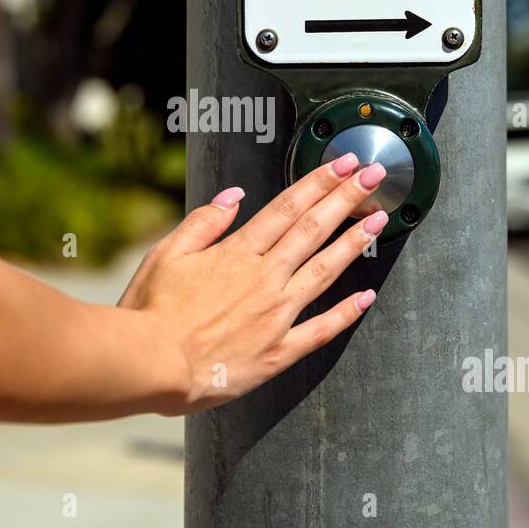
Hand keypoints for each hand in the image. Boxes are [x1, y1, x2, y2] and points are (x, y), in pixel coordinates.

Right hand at [119, 153, 387, 413]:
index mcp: (236, 253)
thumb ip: (204, 223)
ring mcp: (275, 315)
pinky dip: (346, 313)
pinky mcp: (278, 352)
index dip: (318, 182)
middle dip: (345, 198)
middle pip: (312, 229)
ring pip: (324, 271)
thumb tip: (234, 196)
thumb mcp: (166, 254)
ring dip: (353, 242)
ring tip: (378, 219)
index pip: (287, 207)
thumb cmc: (150, 312)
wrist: (150, 363)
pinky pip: (320, 330)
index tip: (341, 164)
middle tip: (372, 176)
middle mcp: (263, 278)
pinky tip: (366, 297)